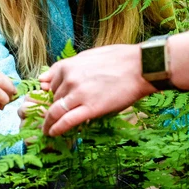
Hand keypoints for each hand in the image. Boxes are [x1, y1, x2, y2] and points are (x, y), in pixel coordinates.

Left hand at [39, 44, 154, 136]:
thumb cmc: (119, 59)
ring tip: (47, 130)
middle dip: (55, 107)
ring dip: (49, 122)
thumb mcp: (89, 55)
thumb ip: (70, 66)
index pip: (51, 83)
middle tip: (54, 116)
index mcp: (68, 65)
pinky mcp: (90, 109)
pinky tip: (53, 133)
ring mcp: (78, 94)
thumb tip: (48, 76)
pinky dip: (57, 129)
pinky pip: (67, 121)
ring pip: (56, 111)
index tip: (50, 100)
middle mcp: (69, 79)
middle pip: (54, 98)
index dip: (51, 93)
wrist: (141, 67)